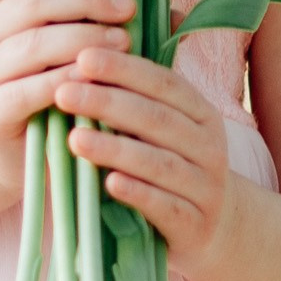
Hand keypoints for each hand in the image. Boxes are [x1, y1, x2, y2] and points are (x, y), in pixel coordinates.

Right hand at [0, 0, 137, 193]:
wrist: (20, 151)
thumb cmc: (58, 87)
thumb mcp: (80, 48)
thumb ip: (115, 24)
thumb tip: (177, 15)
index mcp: (0, 5)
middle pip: (31, 1)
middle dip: (85, 0)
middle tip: (127, 9)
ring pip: (31, 44)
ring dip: (82, 40)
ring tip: (124, 43)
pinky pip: (27, 89)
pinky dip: (64, 82)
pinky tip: (95, 82)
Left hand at [58, 44, 237, 279]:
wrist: (216, 231)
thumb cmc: (175, 168)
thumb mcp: (169, 129)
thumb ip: (140, 96)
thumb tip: (91, 49)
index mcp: (201, 114)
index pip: (163, 83)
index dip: (124, 69)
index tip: (83, 58)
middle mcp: (209, 146)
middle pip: (157, 119)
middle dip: (107, 103)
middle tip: (63, 93)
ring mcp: (205, 187)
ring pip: (160, 163)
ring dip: (115, 149)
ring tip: (74, 139)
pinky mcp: (195, 225)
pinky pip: (165, 207)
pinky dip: (138, 193)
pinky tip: (109, 184)